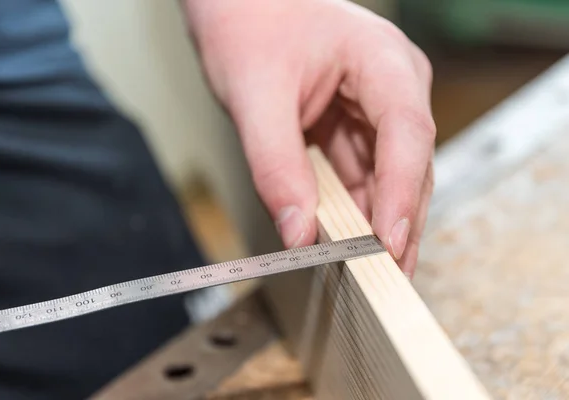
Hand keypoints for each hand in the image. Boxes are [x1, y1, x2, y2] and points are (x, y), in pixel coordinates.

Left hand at [182, 0, 434, 276]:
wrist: (237, 2)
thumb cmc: (249, 23)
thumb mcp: (255, 96)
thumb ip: (276, 165)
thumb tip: (298, 231)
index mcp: (382, 61)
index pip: (406, 133)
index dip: (401, 193)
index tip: (390, 243)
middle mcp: (392, 85)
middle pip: (408, 163)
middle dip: (397, 220)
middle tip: (386, 276)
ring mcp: (376, 107)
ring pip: (388, 175)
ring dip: (377, 220)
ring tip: (370, 270)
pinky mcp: (356, 125)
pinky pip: (362, 173)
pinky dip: (355, 206)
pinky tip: (349, 238)